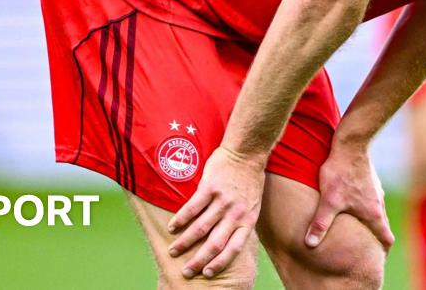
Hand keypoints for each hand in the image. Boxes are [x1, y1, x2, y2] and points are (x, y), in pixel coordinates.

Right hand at [167, 145, 265, 278]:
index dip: (220, 262)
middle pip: (215, 243)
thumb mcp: (252, 205)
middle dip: (199, 260)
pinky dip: (181, 219)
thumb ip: (240, 222)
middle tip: (186, 271)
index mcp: (247, 220)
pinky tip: (172, 227)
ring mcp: (223, 200)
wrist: (246, 153)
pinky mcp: (210, 187)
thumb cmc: (249, 180)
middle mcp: (235, 213)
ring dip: (185, 242)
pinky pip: (193, 207)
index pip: (234, 248)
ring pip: (201, 228)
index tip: (207, 273)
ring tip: (173, 250)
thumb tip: (227, 242)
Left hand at [305, 141, 394, 250]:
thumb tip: (310, 244)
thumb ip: (320, 224)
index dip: (383, 250)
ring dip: (368, 219)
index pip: (386, 238)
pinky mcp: (370, 179)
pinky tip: (350, 201)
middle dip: (374, 236)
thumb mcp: (328, 201)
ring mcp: (376, 190)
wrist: (351, 144)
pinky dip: (364, 204)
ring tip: (355, 225)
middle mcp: (378, 203)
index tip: (378, 257)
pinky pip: (370, 197)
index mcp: (373, 213)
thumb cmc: (340, 173)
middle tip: (364, 245)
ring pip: (376, 210)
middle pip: (381, 225)